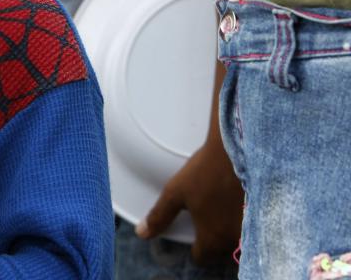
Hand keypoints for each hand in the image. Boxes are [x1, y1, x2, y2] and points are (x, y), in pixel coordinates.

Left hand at [136, 138, 243, 265]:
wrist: (238, 149)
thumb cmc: (204, 172)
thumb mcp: (175, 192)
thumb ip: (160, 216)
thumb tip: (142, 233)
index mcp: (213, 238)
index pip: (202, 257)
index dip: (194, 246)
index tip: (192, 232)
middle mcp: (236, 240)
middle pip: (220, 251)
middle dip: (212, 239)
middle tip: (205, 218)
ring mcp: (253, 229)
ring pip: (237, 240)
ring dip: (229, 230)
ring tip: (220, 209)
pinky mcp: (264, 215)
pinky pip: (252, 227)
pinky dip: (244, 220)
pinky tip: (236, 203)